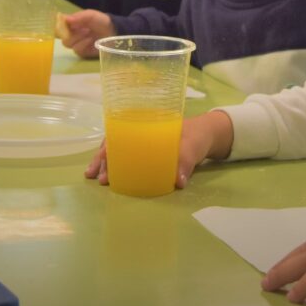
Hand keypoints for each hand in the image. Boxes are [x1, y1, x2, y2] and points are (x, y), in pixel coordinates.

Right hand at [60, 10, 114, 57]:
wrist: (113, 31)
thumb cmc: (101, 21)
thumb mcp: (91, 15)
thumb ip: (78, 17)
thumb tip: (65, 19)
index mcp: (71, 23)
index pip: (58, 25)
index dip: (59, 26)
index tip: (65, 24)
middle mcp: (71, 34)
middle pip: (61, 36)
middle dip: (70, 32)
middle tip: (82, 28)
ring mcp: (76, 43)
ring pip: (68, 43)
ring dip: (78, 37)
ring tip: (88, 33)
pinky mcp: (81, 52)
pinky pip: (76, 50)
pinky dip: (83, 44)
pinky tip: (90, 40)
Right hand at [84, 111, 233, 187]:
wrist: (209, 135)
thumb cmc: (197, 135)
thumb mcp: (193, 145)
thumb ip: (186, 161)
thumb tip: (178, 181)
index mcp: (147, 124)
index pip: (120, 132)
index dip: (108, 146)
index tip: (102, 160)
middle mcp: (141, 133)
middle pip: (115, 143)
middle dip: (102, 159)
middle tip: (97, 177)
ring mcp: (144, 144)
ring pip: (119, 152)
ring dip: (106, 165)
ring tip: (96, 179)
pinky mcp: (149, 156)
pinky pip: (130, 160)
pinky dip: (120, 169)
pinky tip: (112, 179)